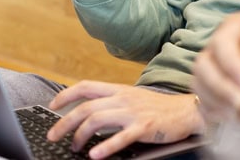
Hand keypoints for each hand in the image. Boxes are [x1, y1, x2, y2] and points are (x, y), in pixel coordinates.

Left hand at [46, 81, 204, 158]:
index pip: (86, 86)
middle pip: (86, 107)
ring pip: (98, 119)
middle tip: (53, 135)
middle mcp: (124, 98)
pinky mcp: (145, 127)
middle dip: (64, 122)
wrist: (187, 110)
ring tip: (74, 147)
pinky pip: (122, 136)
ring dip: (80, 135)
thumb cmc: (159, 108)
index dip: (66, 95)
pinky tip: (95, 155)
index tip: (53, 106)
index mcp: (119, 90)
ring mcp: (134, 112)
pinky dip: (106, 146)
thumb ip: (113, 102)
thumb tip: (88, 114)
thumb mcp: (133, 98)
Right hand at [193, 0, 239, 121]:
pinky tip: (234, 120)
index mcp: (236, 29)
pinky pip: (206, 102)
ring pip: (199, 85)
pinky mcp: (222, 88)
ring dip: (214, 102)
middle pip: (202, 67)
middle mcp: (222, 48)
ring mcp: (219, 69)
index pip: (221, 44)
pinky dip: (215, 111)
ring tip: (237, 114)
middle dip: (218, 87)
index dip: (230, 63)